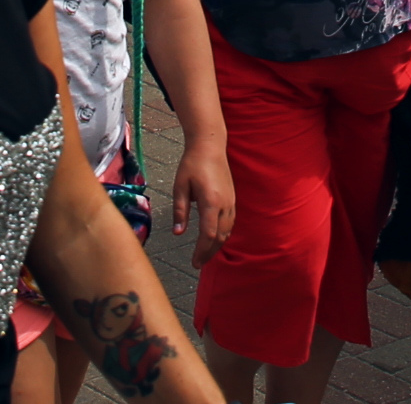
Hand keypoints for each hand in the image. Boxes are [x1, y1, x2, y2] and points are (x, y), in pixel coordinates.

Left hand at [174, 138, 236, 261]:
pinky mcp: (232, 199)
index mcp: (211, 201)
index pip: (208, 234)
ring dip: (217, 245)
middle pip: (220, 236)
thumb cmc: (191, 164)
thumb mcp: (180, 187)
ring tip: (205, 255)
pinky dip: (223, 234)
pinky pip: (230, 222)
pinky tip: (214, 239)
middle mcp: (224, 204)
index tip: (193, 263)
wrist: (209, 146)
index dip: (201, 251)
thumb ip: (180, 211)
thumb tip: (178, 233)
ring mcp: (231, 201)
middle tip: (198, 264)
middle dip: (209, 252)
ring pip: (227, 231)